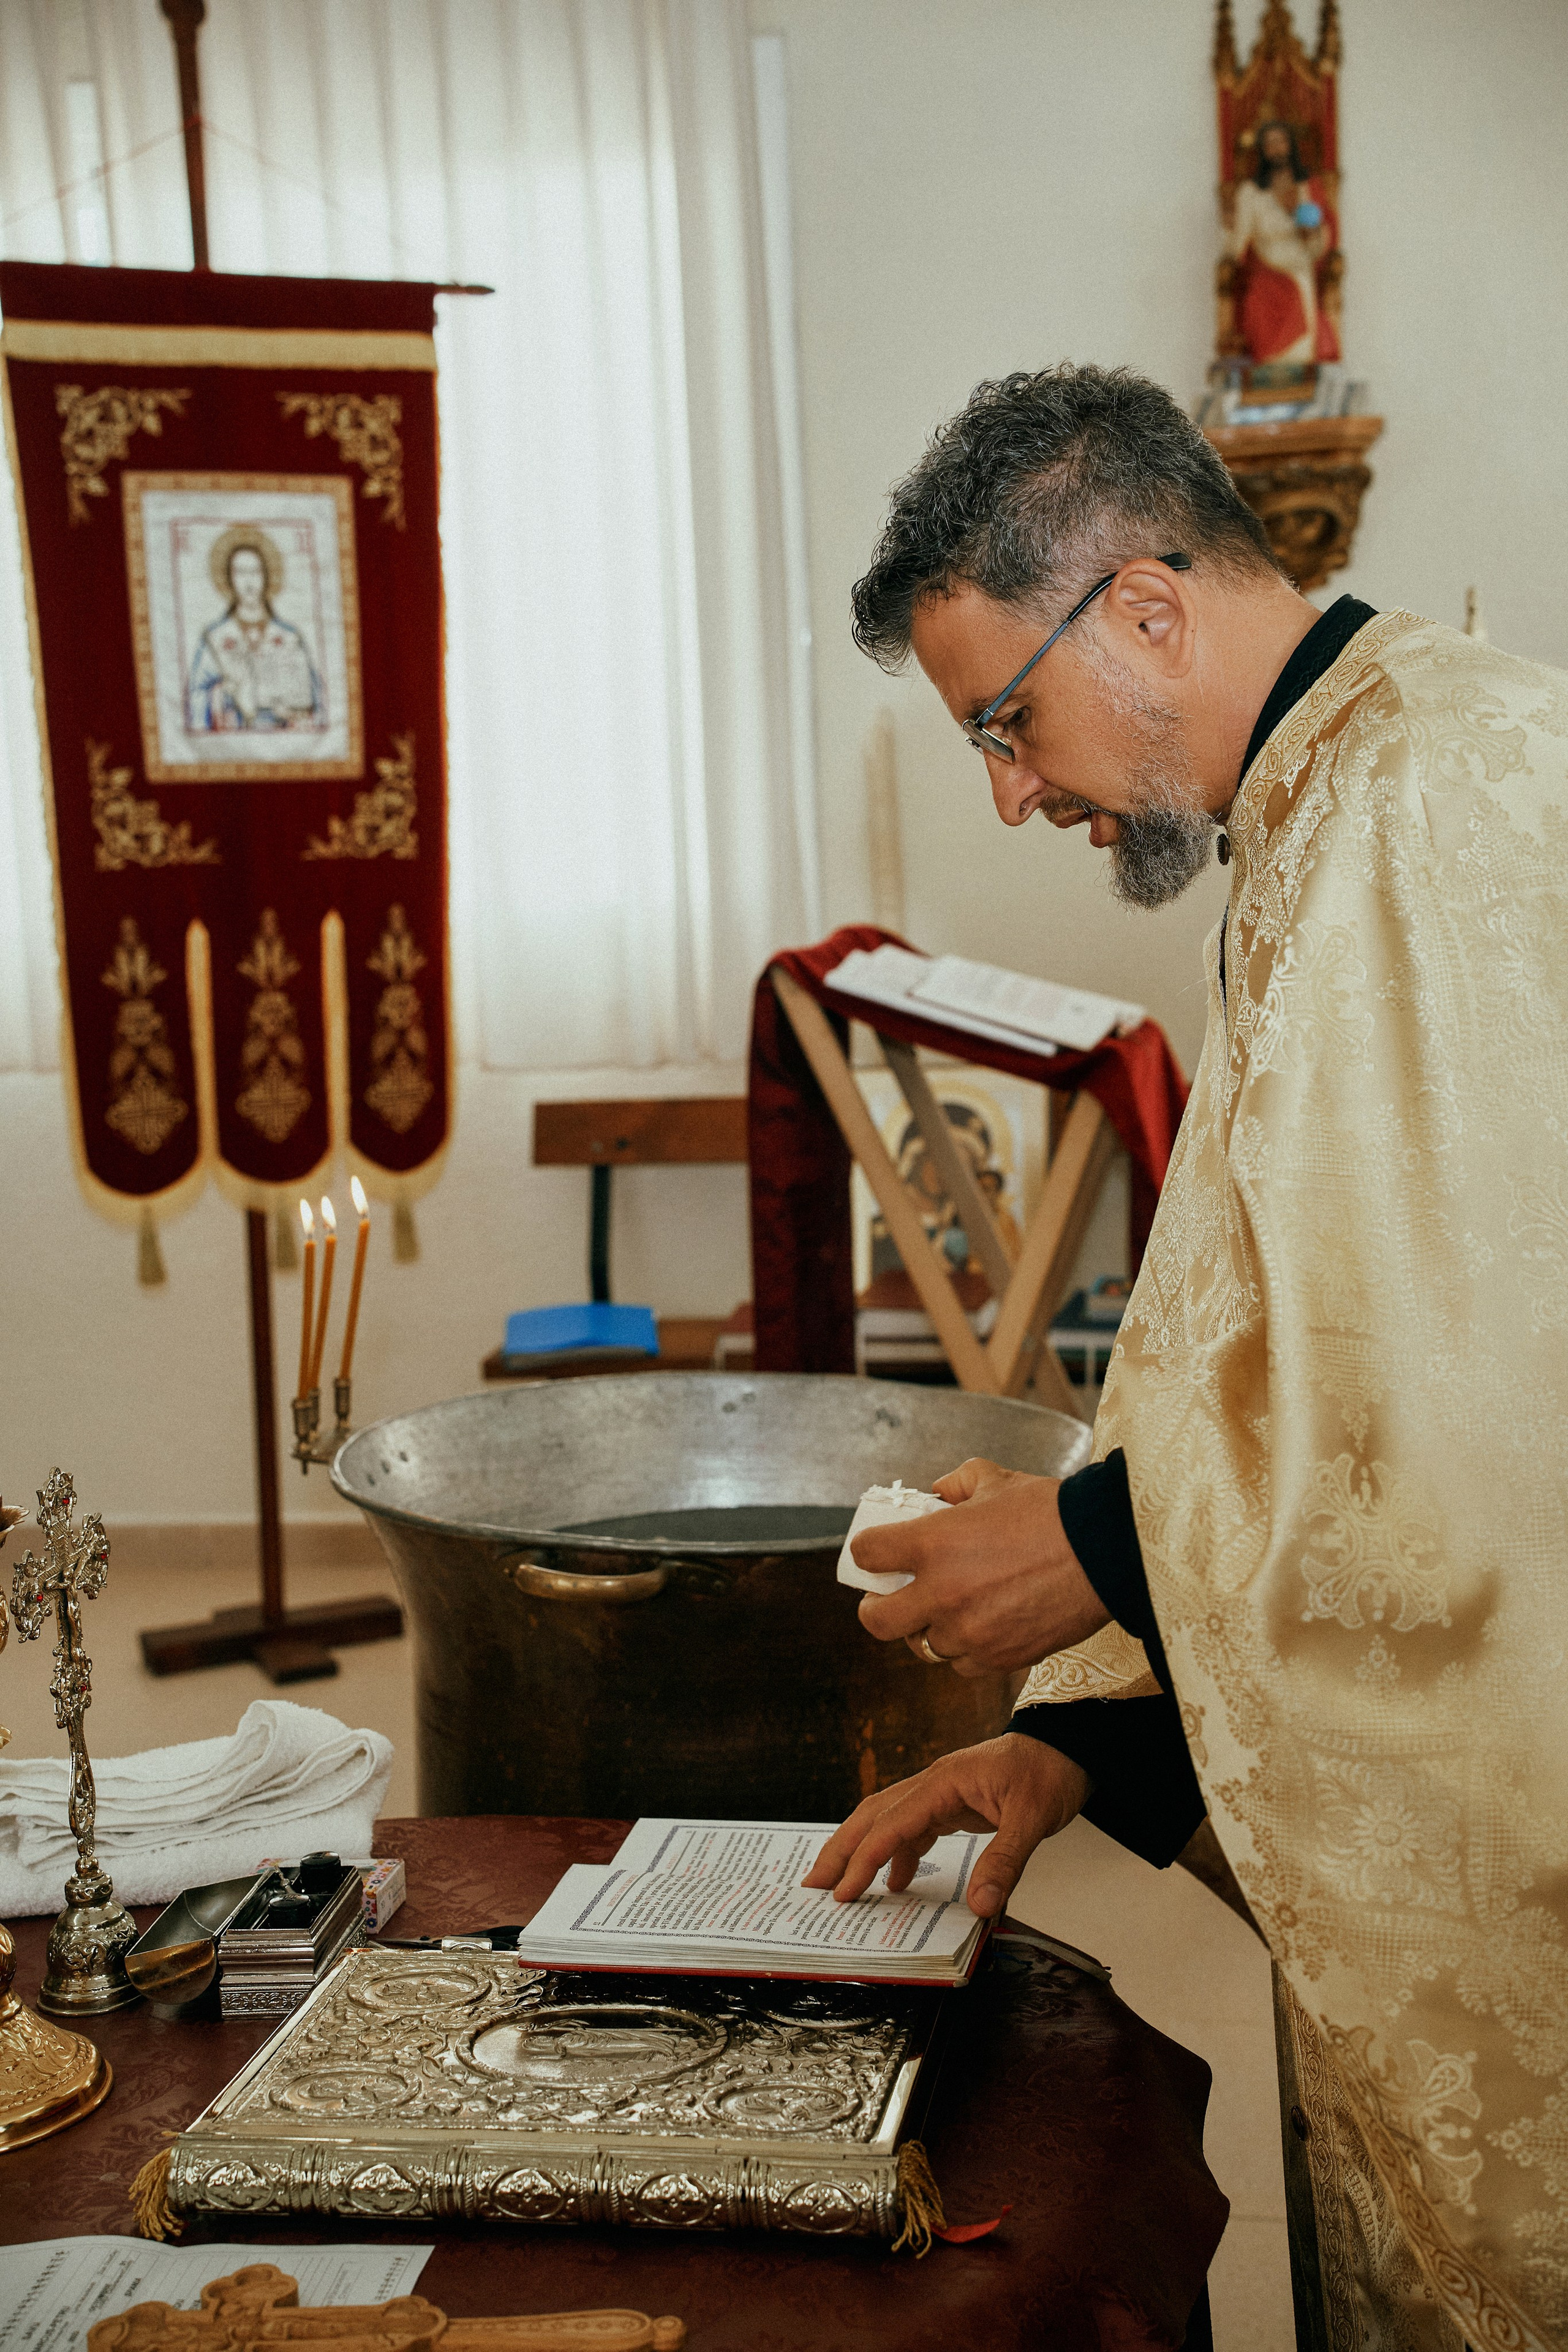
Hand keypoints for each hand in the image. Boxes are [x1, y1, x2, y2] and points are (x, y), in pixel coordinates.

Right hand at [801, 1733, 1088, 1917]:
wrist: (1069, 1745)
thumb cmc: (1051, 1771)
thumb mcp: (1034, 1818)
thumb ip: (1005, 1862)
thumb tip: (981, 1907)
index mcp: (945, 1781)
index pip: (893, 1823)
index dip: (864, 1859)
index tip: (843, 1892)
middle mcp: (934, 1783)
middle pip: (874, 1814)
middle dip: (842, 1849)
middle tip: (814, 1884)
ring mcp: (942, 1792)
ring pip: (888, 1820)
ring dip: (863, 1850)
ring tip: (842, 1886)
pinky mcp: (953, 1803)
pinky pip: (913, 1828)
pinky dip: (898, 1854)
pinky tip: (898, 1883)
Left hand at [848, 1457, 1109, 1674]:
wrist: (1106, 1553)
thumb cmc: (1051, 1512)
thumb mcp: (996, 1480)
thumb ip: (957, 1484)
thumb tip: (936, 1493)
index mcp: (933, 1543)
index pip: (867, 1555)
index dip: (868, 1552)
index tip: (878, 1553)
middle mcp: (942, 1593)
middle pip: (875, 1621)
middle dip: (877, 1609)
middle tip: (891, 1598)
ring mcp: (969, 1632)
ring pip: (924, 1647)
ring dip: (930, 1629)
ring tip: (949, 1610)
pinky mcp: (999, 1659)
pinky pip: (963, 1665)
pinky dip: (966, 1650)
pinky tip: (983, 1627)